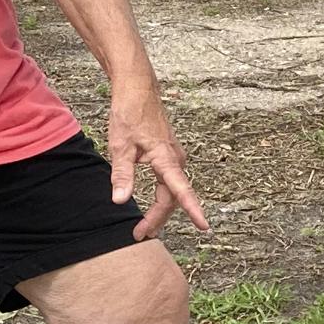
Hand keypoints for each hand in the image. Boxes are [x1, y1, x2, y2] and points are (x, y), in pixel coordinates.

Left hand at [106, 82, 208, 241]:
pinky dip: (162, 197)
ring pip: (171, 191)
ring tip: (144, 227)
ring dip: (160, 210)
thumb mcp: (120, 145)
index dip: (192, 209)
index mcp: (165, 158)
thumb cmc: (130, 112)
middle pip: (172, 198)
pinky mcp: (168, 153)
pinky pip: (169, 181)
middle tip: (140, 234)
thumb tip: (121, 200)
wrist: (137, 88)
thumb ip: (122, 174)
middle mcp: (174, 158)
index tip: (203, 226)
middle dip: (158, 219)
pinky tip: (153, 204)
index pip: (180, 190)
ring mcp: (173, 156)